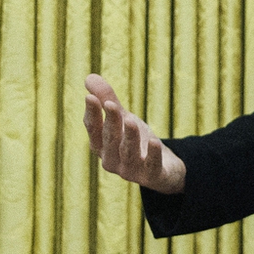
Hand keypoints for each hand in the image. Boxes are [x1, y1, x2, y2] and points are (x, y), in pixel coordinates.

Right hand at [83, 74, 185, 193]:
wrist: (163, 167)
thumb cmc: (137, 141)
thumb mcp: (123, 119)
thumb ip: (108, 100)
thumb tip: (89, 76)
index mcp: (100, 145)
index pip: (93, 128)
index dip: (92, 114)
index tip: (90, 97)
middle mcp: (111, 160)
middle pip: (110, 139)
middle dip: (111, 122)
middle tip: (111, 104)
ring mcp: (130, 171)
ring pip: (128, 153)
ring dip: (129, 136)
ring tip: (131, 120)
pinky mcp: (150, 177)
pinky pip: (151, 166)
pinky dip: (152, 155)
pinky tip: (155, 141)